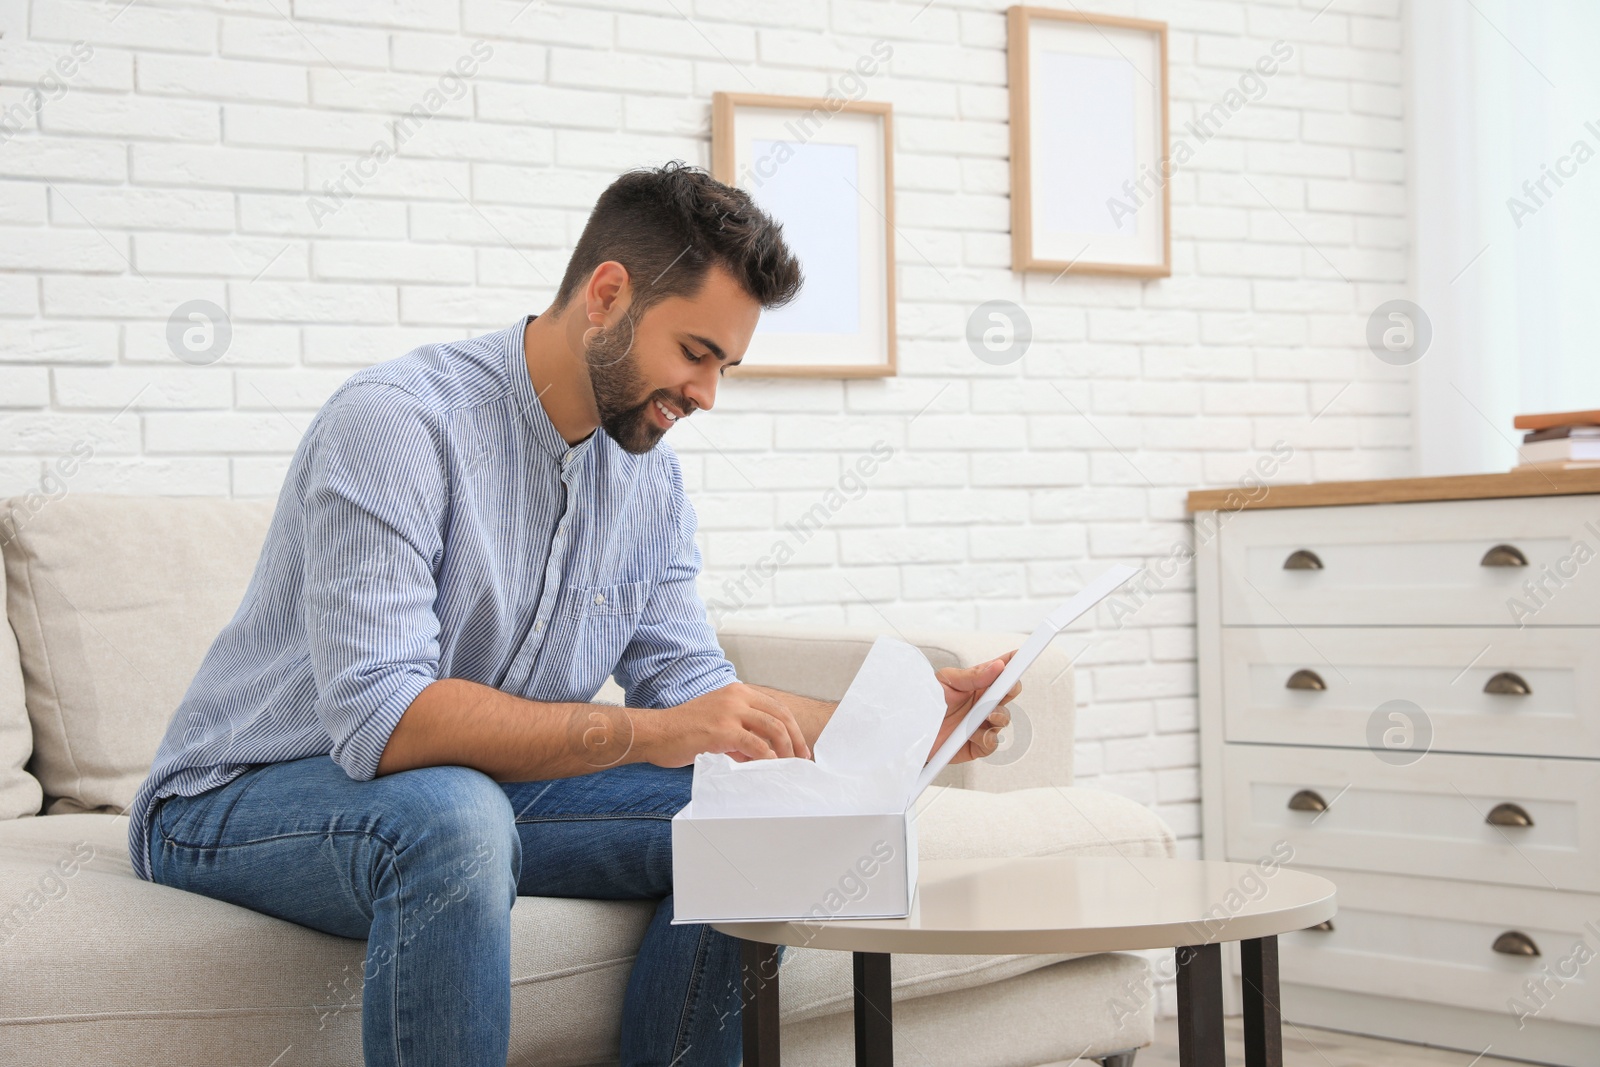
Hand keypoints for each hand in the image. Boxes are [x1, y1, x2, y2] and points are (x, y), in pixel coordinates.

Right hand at [637, 682, 811, 767]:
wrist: (655, 733)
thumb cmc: (682, 732)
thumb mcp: (717, 724)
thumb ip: (740, 734)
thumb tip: (761, 754)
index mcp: (737, 692)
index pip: (775, 707)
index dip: (792, 728)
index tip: (799, 747)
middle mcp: (736, 697)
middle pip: (780, 716)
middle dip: (796, 739)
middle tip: (802, 759)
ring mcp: (730, 712)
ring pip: (773, 729)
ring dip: (786, 750)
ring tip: (788, 766)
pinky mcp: (723, 730)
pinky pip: (756, 745)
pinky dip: (768, 758)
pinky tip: (771, 767)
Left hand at [928, 651, 1021, 765]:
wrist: (911, 731)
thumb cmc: (928, 702)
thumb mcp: (946, 682)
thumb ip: (973, 676)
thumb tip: (998, 666)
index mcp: (978, 683)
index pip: (1002, 671)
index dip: (1014, 663)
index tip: (1020, 657)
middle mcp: (984, 702)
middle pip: (1010, 693)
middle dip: (1010, 689)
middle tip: (1003, 688)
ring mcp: (983, 724)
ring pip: (1004, 718)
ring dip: (997, 716)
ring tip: (985, 715)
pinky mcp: (978, 745)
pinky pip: (992, 743)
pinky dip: (985, 737)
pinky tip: (971, 734)